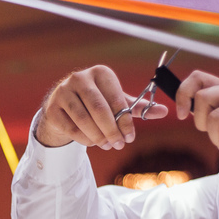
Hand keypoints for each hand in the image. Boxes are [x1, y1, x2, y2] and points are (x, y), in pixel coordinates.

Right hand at [34, 65, 167, 148]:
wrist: (62, 105)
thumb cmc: (96, 102)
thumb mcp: (117, 102)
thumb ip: (138, 107)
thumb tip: (165, 111)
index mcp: (100, 73)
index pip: (116, 99)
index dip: (125, 121)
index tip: (130, 137)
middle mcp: (80, 78)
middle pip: (99, 110)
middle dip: (112, 131)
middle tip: (119, 145)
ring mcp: (63, 92)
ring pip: (84, 120)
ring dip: (98, 137)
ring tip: (107, 145)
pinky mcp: (53, 108)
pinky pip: (71, 129)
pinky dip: (85, 139)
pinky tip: (93, 142)